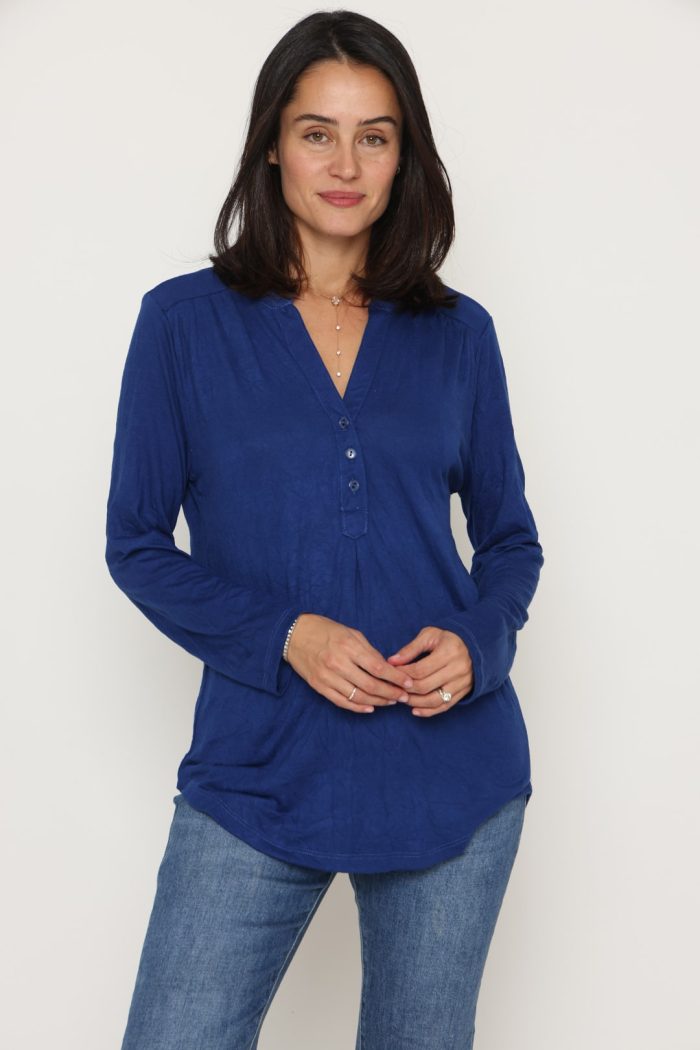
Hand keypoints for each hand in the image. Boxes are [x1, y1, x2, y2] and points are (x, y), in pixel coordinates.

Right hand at [287, 614, 415, 714]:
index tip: (409, 683)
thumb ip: (369, 651)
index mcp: (348, 647)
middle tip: (404, 697)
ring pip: (358, 697)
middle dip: (391, 693)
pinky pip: (341, 702)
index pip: (379, 668)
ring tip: (390, 702)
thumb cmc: (326, 630)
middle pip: (370, 686)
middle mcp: (338, 663)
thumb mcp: (351, 633)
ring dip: (377, 702)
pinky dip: (358, 707)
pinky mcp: (319, 686)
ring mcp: (327, 677)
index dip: (396, 678)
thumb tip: (387, 668)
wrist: (294, 635)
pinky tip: (370, 707)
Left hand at [386, 626, 473, 716]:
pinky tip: (414, 710)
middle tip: (393, 687)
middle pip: (425, 686)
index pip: (419, 670)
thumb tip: (391, 662)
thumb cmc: (447, 639)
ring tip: (402, 698)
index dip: (402, 674)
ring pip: (434, 700)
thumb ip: (410, 649)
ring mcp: (462, 683)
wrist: (473, 647)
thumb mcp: (429, 636)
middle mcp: (458, 669)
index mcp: (449, 652)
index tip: (391, 673)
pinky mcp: (464, 692)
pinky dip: (428, 711)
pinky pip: (444, 706)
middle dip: (405, 689)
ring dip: (415, 702)